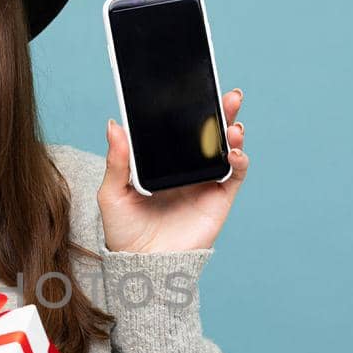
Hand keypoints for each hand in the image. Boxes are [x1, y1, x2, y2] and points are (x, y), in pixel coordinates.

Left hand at [100, 88, 248, 252]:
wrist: (142, 264)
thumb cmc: (124, 231)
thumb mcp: (112, 193)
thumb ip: (117, 161)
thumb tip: (113, 124)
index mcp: (162, 161)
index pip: (179, 128)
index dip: (190, 108)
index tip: (193, 88)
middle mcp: (186, 167)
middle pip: (209, 132)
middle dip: (221, 111)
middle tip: (228, 94)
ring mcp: (204, 181)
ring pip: (225, 148)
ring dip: (233, 131)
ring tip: (233, 124)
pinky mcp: (218, 198)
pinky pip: (235, 174)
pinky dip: (240, 160)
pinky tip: (234, 152)